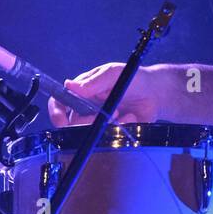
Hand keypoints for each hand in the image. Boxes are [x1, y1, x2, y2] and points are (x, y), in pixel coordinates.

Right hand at [47, 63, 162, 125]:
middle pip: (72, 124)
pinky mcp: (110, 132)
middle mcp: (86, 109)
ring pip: (90, 133)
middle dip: (90, 121)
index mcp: (82, 92)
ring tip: (124, 114)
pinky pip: (108, 138)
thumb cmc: (133, 78)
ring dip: (108, 125)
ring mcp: (97, 122)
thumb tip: (69, 85)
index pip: (59, 103)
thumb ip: (93, 81)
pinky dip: (120, 128)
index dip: (56, 113)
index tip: (62, 120)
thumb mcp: (113, 74)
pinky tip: (131, 119)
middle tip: (112, 111)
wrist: (156, 93)